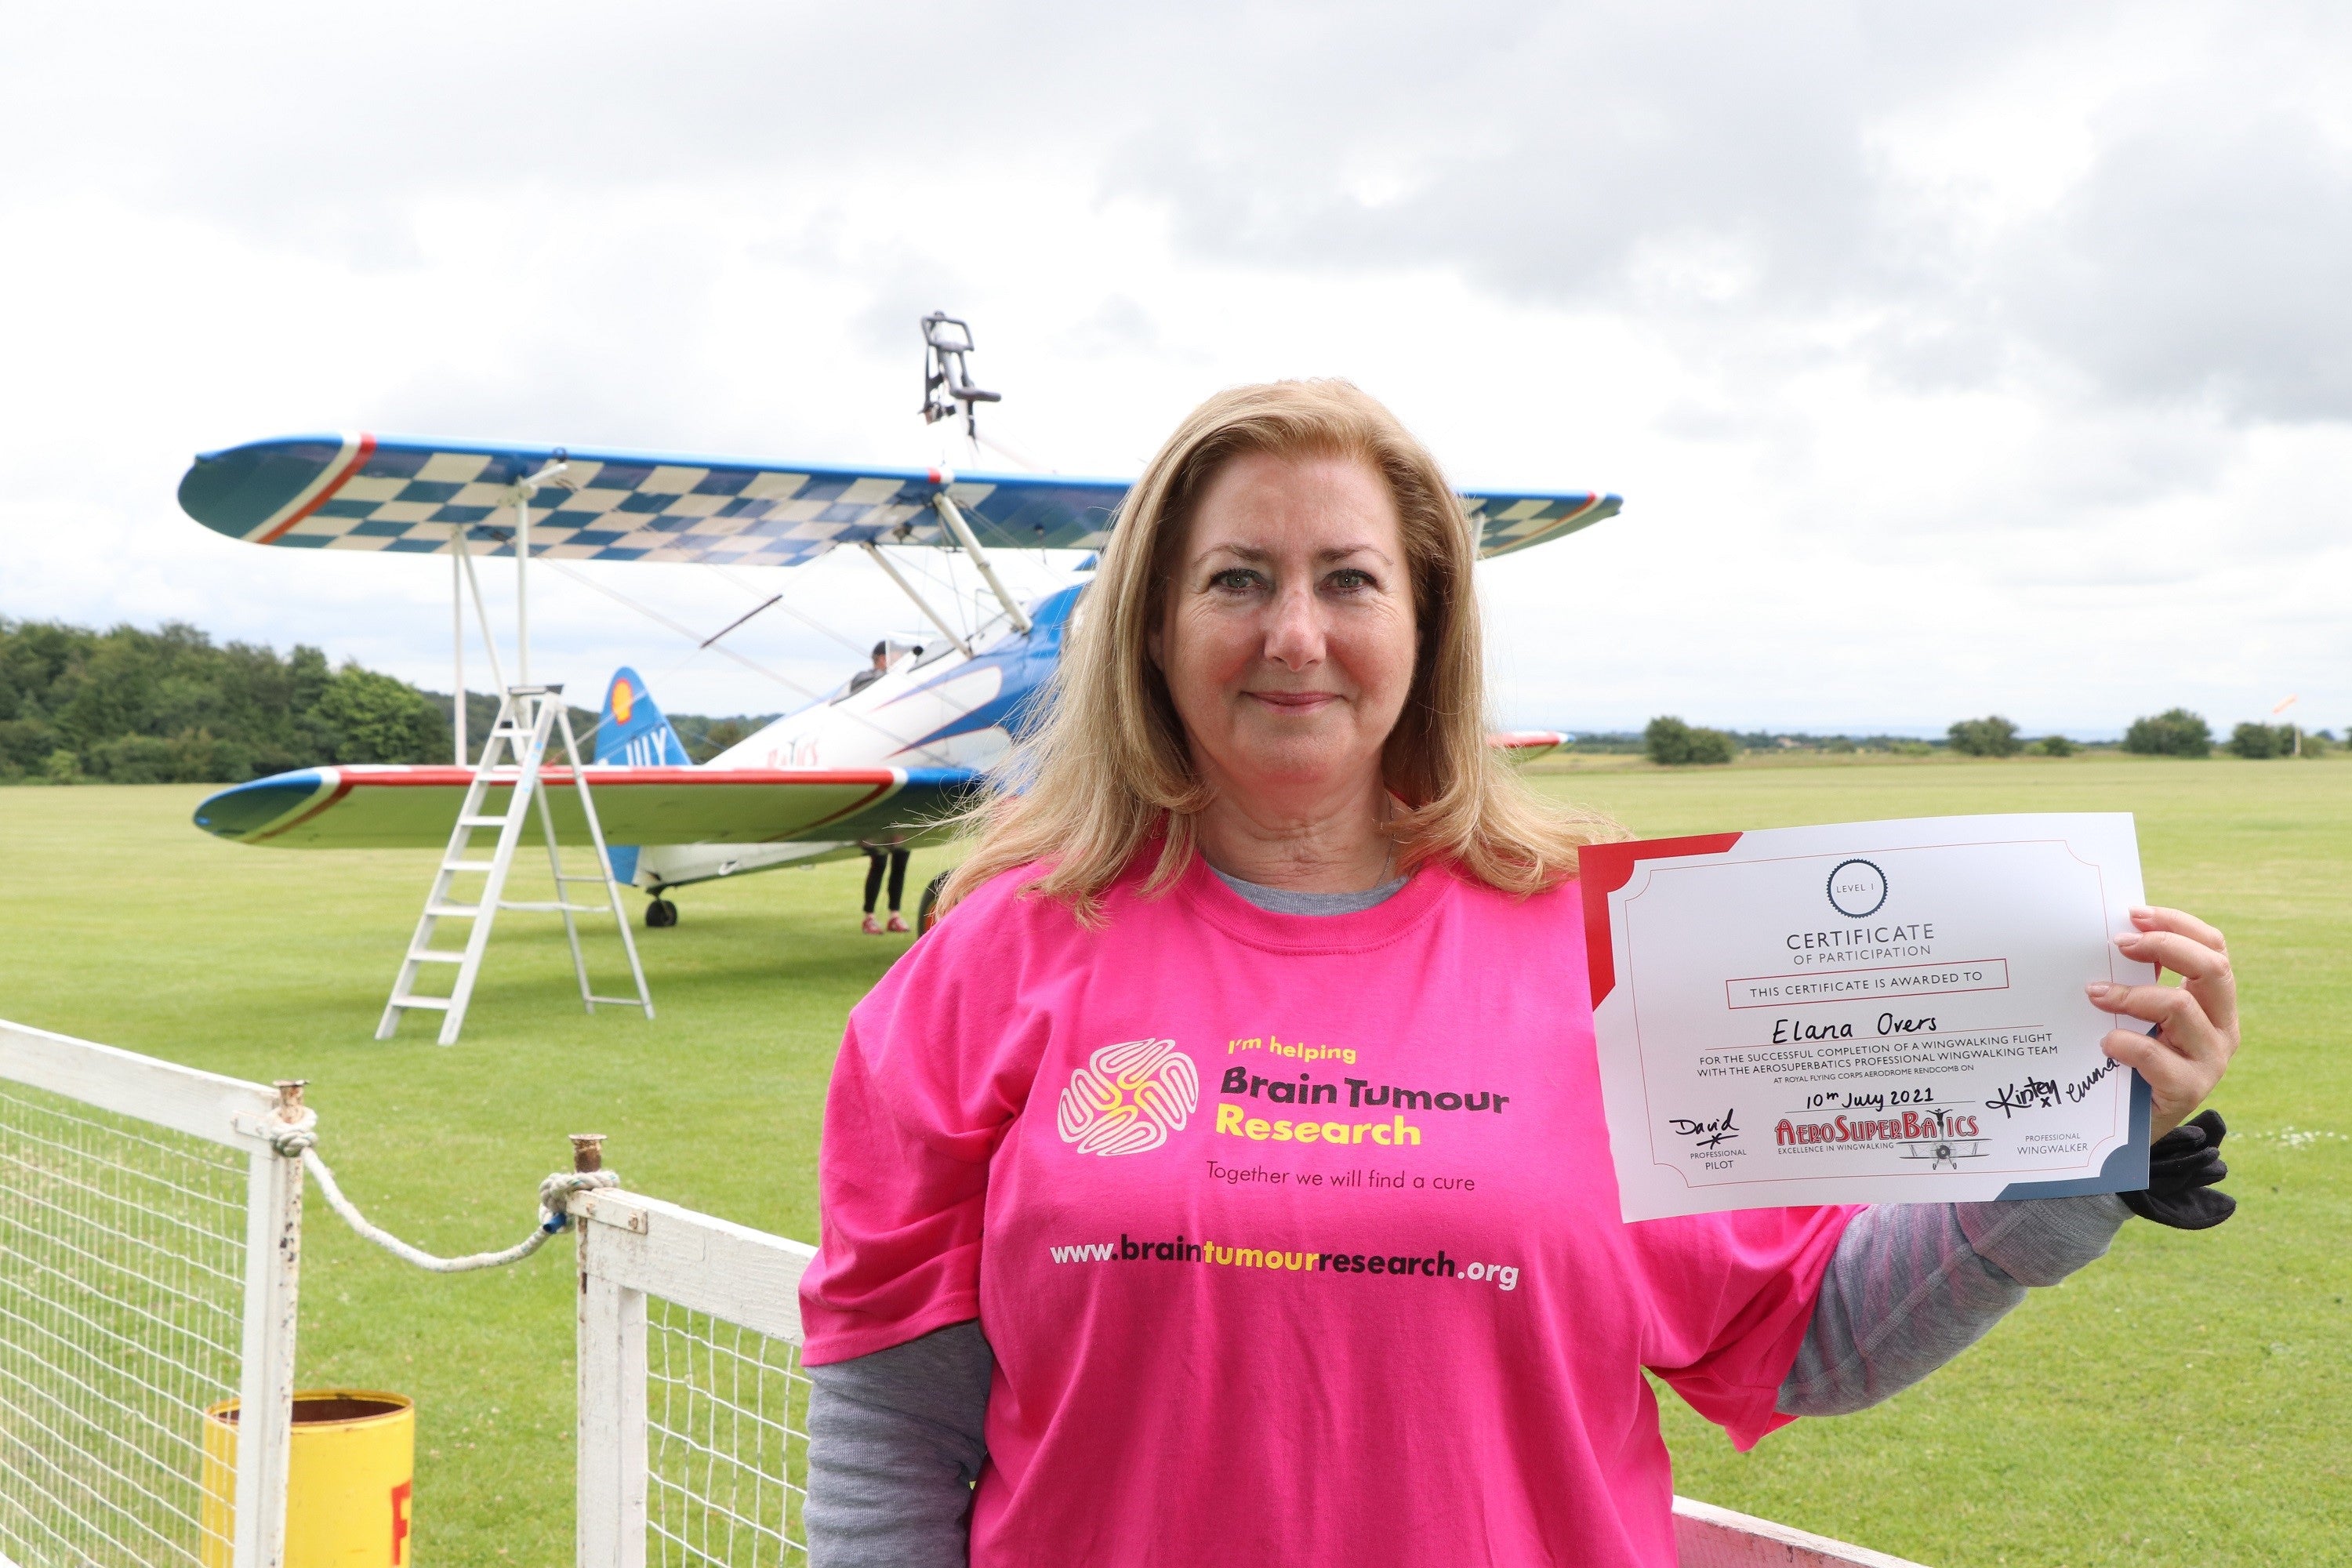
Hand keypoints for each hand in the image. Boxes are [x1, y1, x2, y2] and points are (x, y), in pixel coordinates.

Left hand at [2086, 906, 2239, 1141]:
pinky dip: (2125, 1042)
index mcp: (2213, 1001)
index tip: (2133, 914)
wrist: (2130, 1131)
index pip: (2213, 947)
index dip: (2177, 924)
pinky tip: (2104, 1043)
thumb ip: (2134, 980)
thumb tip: (2102, 937)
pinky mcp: (2188, 1089)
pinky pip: (2156, 1054)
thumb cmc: (2128, 1061)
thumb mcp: (2138, 1015)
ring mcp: (2209, 1059)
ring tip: (2095, 995)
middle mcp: (2221, 1027)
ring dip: (2131, 994)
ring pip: (2182, 1007)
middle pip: (2212, 968)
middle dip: (2164, 947)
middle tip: (2117, 944)